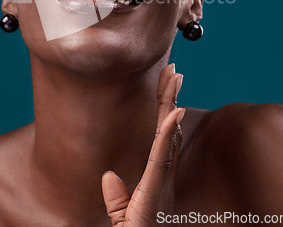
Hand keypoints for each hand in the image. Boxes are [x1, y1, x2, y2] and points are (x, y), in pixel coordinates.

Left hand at [102, 64, 184, 225]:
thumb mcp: (121, 218)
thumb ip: (117, 197)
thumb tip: (108, 176)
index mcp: (155, 177)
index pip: (160, 136)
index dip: (166, 111)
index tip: (169, 88)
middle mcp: (161, 173)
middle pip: (167, 127)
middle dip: (170, 96)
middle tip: (173, 70)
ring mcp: (161, 178)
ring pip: (167, 132)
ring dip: (171, 103)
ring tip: (174, 77)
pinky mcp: (156, 186)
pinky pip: (161, 153)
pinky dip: (169, 131)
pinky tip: (173, 111)